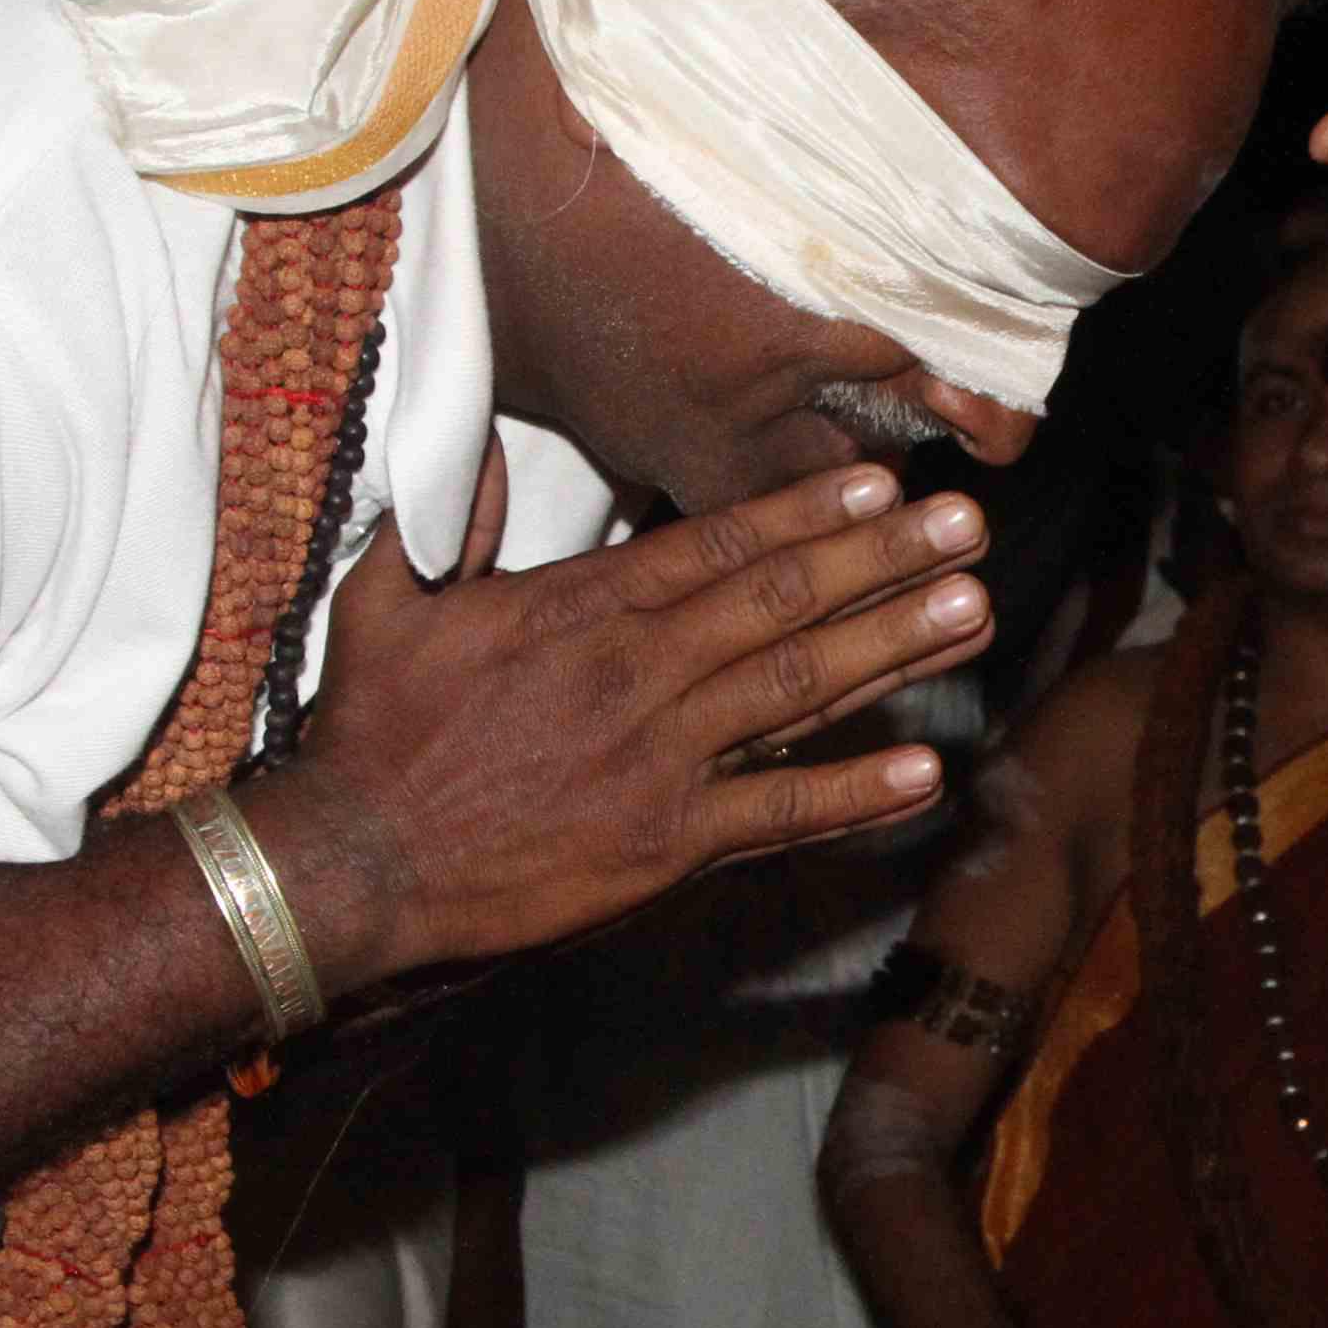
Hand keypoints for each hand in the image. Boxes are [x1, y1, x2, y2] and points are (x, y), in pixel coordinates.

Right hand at [251, 459, 988, 993]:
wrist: (353, 862)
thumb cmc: (368, 734)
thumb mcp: (385, 604)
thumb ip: (448, 528)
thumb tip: (486, 466)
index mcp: (579, 609)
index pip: (717, 545)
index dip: (808, 511)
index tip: (878, 481)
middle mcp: (636, 672)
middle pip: (782, 603)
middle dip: (883, 560)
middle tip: (966, 526)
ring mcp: (659, 758)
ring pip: (798, 690)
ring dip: (894, 650)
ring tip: (974, 612)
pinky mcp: (665, 844)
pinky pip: (779, 814)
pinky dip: (856, 795)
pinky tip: (928, 773)